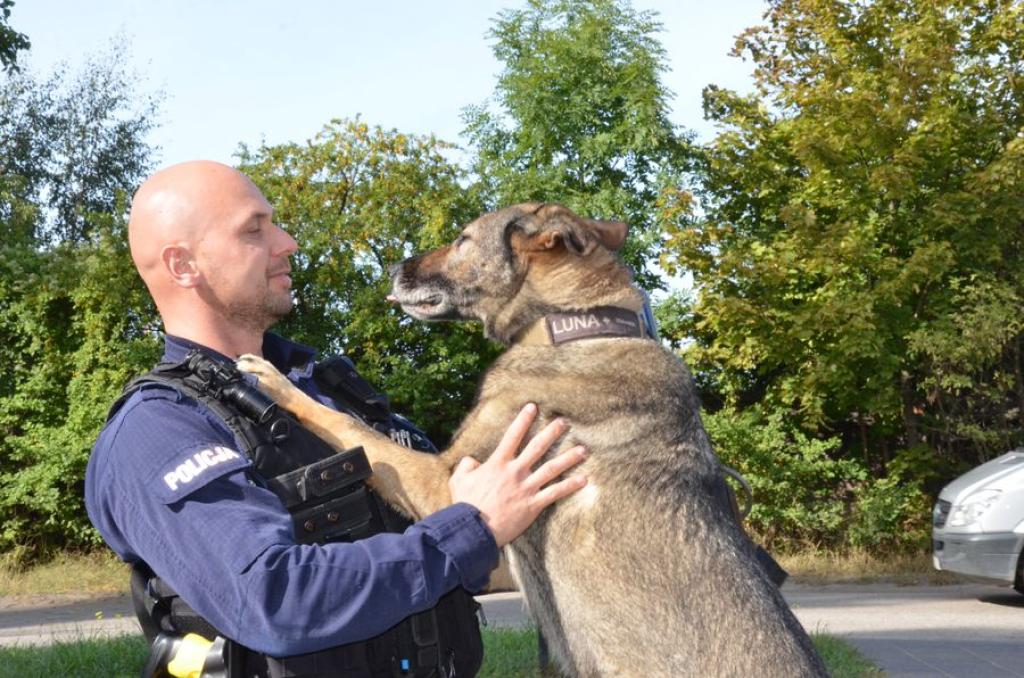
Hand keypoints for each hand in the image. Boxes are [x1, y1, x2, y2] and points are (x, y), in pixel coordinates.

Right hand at [448, 403, 587, 546]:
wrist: (474, 529)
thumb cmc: (465, 504)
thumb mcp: (459, 479)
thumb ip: (466, 465)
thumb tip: (472, 460)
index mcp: (498, 463)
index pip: (513, 435)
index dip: (523, 420)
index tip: (533, 407)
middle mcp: (515, 471)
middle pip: (538, 447)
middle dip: (552, 432)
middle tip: (565, 422)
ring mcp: (526, 487)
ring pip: (552, 468)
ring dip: (569, 458)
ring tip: (583, 450)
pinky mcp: (534, 504)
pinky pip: (556, 493)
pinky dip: (570, 486)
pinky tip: (584, 479)